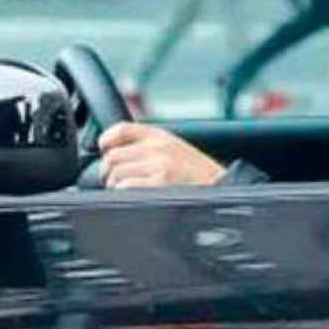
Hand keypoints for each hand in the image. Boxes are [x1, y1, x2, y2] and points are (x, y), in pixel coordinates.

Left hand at [98, 122, 227, 189]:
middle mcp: (158, 148)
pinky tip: (133, 198)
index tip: (104, 150)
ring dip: (116, 186)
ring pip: (115, 174)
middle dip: (109, 171)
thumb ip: (149, 147)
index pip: (121, 129)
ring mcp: (158, 166)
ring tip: (127, 191)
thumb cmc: (199, 177)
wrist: (225, 191)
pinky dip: (123, 195)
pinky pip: (124, 188)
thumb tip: (115, 152)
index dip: (106, 140)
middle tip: (115, 181)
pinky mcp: (159, 185)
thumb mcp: (176, 150)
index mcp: (161, 137)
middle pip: (112, 157)